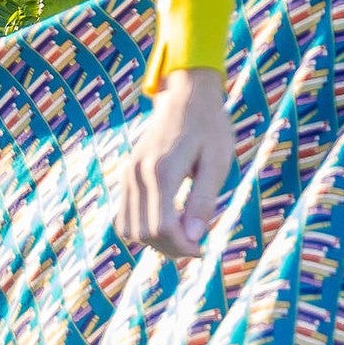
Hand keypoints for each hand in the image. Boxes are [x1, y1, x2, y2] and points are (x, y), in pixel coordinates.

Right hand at [118, 67, 234, 260]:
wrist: (186, 95)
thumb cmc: (209, 127)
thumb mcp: (218, 162)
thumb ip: (204, 200)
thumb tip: (193, 237)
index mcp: (162, 171)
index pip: (161, 227)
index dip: (182, 247)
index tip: (202, 249)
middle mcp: (138, 174)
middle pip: (144, 233)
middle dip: (170, 248)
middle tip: (196, 245)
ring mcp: (129, 174)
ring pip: (130, 229)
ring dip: (155, 242)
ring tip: (183, 236)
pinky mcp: (127, 174)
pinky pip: (125, 215)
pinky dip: (144, 228)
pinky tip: (169, 224)